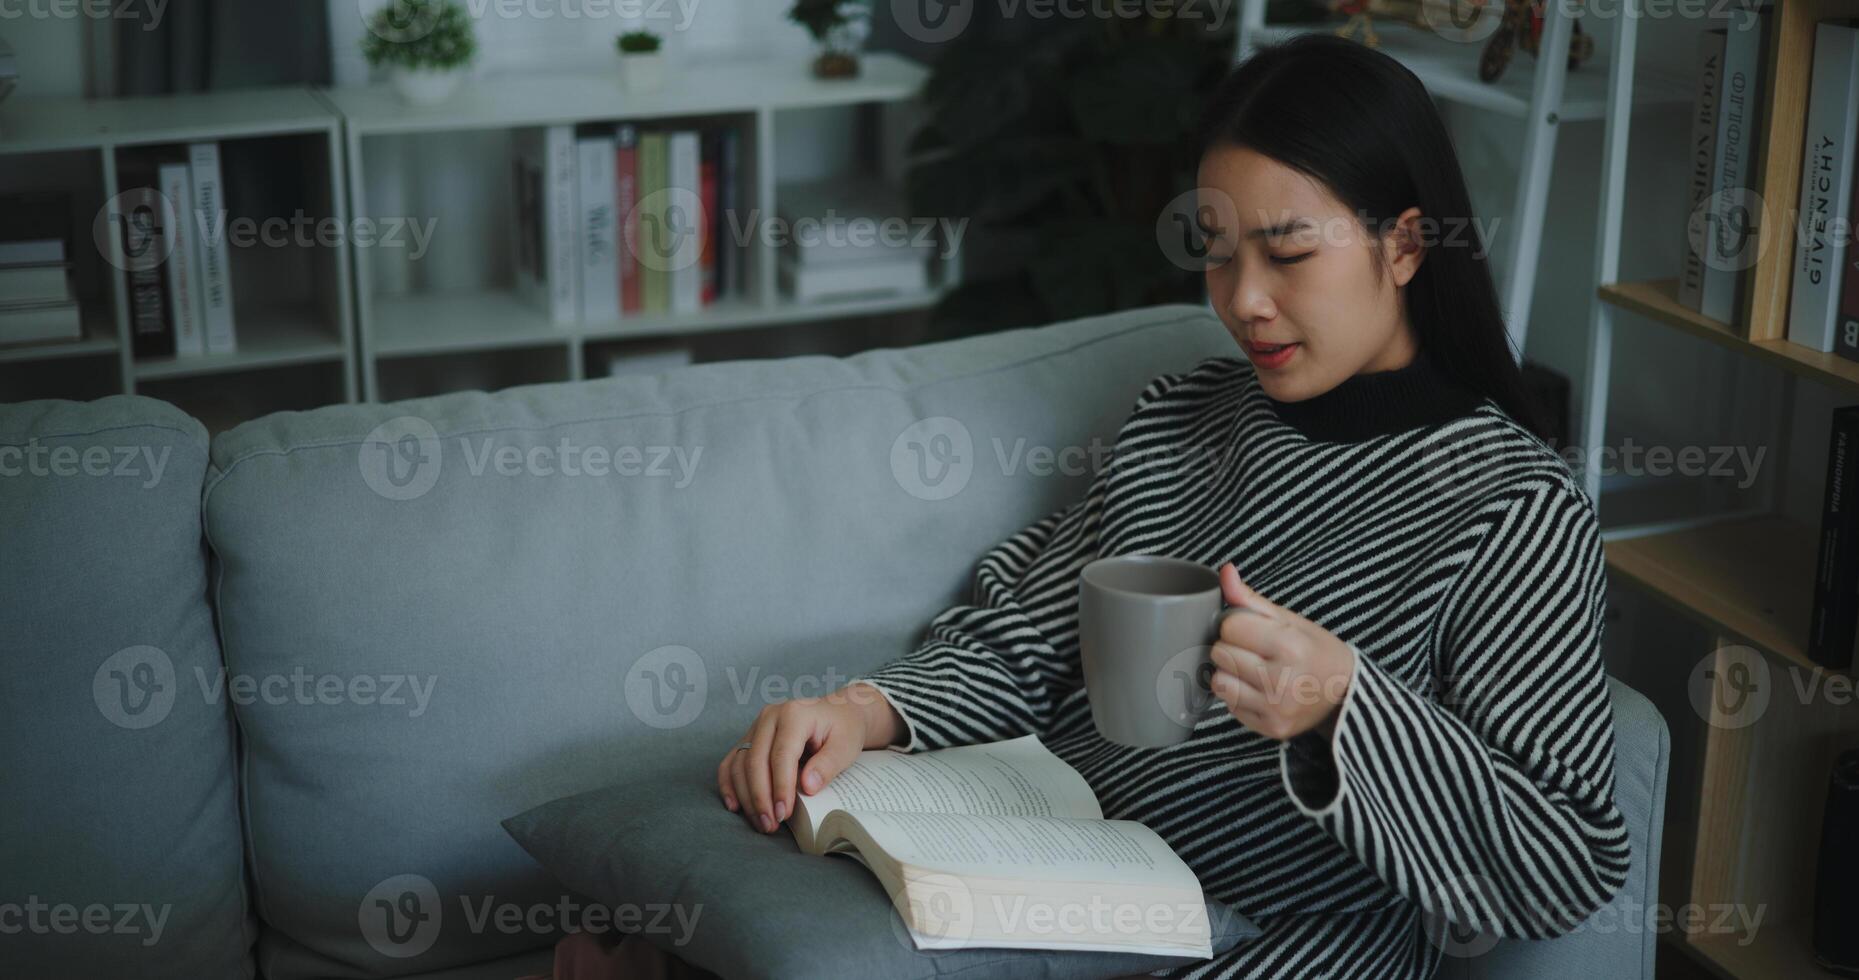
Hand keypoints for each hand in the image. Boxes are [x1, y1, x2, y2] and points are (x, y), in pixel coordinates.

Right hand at [716, 682, 903, 833]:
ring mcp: (756, 726)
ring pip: (740, 764)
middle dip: (760, 798)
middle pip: (755, 761)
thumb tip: (807, 786)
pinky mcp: (749, 737)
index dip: (780, 787)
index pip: (781, 755)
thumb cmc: (843, 729)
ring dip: (746, 797)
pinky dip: (729, 785)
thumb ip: (827, 765)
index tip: (784, 814)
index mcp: (794, 714)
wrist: (837, 712)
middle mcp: (769, 717)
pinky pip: (731, 762)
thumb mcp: (845, 746)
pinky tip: (735, 806)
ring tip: (761, 822)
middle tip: (770, 825)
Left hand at [1208, 563, 1356, 741]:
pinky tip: (1260, 690)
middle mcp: (1282, 681)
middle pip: (1220, 653)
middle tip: (1255, 650)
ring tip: (1254, 669)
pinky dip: (1239, 695)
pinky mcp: (1270, 728)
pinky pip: (1230, 706)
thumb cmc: (1317, 652)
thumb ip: (1251, 599)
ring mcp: (1275, 708)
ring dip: (1229, 673)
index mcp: (1290, 647)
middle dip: (1231, 647)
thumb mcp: (1291, 620)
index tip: (1253, 629)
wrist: (1347, 695)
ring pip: (1219, 681)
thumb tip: (1225, 571)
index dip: (1237, 624)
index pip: (1230, 626)